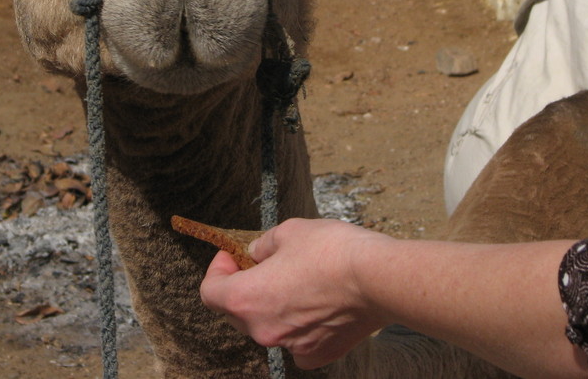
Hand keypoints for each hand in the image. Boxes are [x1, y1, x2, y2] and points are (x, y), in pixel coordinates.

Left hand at [199, 218, 390, 368]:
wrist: (378, 279)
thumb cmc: (330, 250)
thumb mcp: (288, 231)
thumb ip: (263, 245)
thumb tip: (256, 254)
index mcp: (247, 299)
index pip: (210, 292)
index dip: (218, 269)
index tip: (234, 255)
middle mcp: (263, 330)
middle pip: (237, 312)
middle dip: (244, 287)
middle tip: (262, 264)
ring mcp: (290, 347)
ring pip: (268, 327)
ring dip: (273, 306)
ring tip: (296, 281)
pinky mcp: (318, 354)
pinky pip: (296, 342)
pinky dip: (299, 325)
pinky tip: (316, 304)